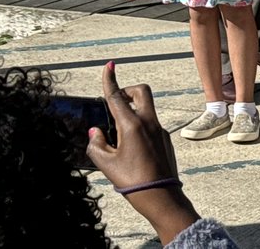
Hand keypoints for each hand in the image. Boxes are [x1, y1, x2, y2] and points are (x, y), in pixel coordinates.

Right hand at [87, 62, 198, 244]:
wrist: (161, 195)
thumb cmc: (132, 180)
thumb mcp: (106, 163)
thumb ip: (96, 144)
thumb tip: (95, 132)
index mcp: (132, 124)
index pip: (117, 97)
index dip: (110, 80)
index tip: (109, 65)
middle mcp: (148, 122)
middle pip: (141, 91)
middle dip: (127, 90)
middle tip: (115, 101)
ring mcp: (159, 129)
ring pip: (146, 108)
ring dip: (132, 109)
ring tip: (117, 132)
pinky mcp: (164, 138)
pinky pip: (150, 123)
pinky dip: (139, 125)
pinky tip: (130, 146)